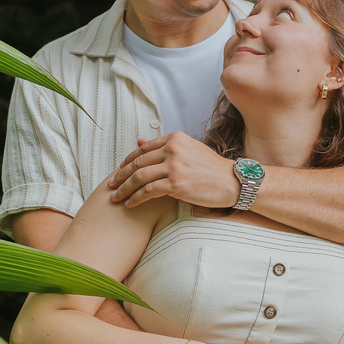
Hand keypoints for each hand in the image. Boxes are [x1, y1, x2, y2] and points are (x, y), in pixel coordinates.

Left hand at [109, 133, 238, 209]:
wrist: (233, 181)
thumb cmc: (211, 168)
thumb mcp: (188, 150)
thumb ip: (164, 146)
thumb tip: (139, 141)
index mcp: (175, 138)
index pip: (142, 149)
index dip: (127, 161)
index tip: (118, 171)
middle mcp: (173, 149)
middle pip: (137, 162)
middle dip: (120, 176)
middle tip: (110, 185)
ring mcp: (174, 166)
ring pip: (139, 177)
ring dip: (124, 188)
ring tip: (115, 197)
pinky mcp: (176, 184)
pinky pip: (148, 191)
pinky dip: (136, 198)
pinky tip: (130, 204)